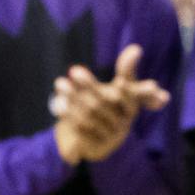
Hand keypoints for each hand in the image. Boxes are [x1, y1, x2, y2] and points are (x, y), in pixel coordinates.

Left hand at [51, 44, 169, 163]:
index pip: (131, 99)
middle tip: (75, 69)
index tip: (120, 81)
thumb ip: (127, 69)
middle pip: (106, 104)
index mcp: (132, 109)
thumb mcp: (121, 88)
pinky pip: (79, 128)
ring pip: (89, 115)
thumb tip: (136, 48)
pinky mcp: (92, 145)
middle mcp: (123, 124)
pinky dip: (68, 113)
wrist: (96, 141)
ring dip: (73, 97)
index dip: (126, 91)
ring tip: (61, 82)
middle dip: (90, 85)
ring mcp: (108, 137)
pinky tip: (59, 102)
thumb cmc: (111, 107)